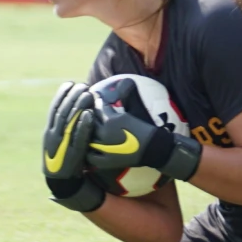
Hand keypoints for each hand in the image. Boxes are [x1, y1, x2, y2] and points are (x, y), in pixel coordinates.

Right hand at [43, 82, 100, 208]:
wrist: (62, 185)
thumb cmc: (65, 161)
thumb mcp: (60, 144)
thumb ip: (64, 129)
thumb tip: (72, 113)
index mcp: (49, 132)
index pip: (54, 109)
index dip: (61, 95)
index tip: (70, 83)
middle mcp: (53, 136)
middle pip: (62, 112)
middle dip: (72, 97)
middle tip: (82, 85)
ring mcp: (62, 145)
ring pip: (70, 122)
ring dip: (79, 106)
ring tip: (87, 94)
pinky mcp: (72, 154)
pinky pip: (78, 137)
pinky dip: (84, 125)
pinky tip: (90, 114)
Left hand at [86, 104, 201, 188]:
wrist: (156, 149)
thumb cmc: (146, 127)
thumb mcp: (136, 108)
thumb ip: (127, 95)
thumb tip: (124, 80)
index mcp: (112, 120)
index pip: (97, 107)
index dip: (96, 102)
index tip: (95, 98)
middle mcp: (105, 134)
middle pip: (89, 122)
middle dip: (89, 115)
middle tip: (88, 111)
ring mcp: (104, 149)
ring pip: (87, 137)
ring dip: (86, 131)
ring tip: (87, 127)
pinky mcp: (104, 161)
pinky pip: (89, 155)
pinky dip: (87, 150)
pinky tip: (87, 144)